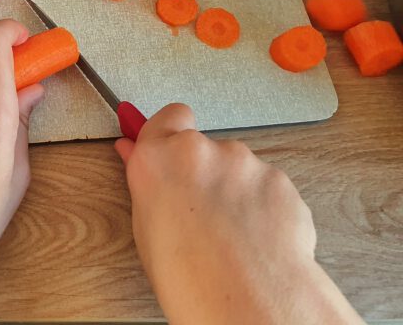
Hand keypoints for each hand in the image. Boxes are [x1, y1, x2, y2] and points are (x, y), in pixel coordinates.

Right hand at [115, 103, 363, 324]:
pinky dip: (262, 207)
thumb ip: (146, 183)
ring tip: (229, 235)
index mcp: (159, 157)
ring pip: (237, 168)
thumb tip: (135, 155)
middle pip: (203, 147)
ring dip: (234, 191)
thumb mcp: (146, 229)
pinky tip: (254, 238)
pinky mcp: (280, 180)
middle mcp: (201, 150)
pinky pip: (267, 187)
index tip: (167, 148)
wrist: (244, 297)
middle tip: (198, 210)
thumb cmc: (189, 274)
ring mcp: (245, 162)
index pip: (168, 117)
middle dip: (202, 170)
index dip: (170, 132)